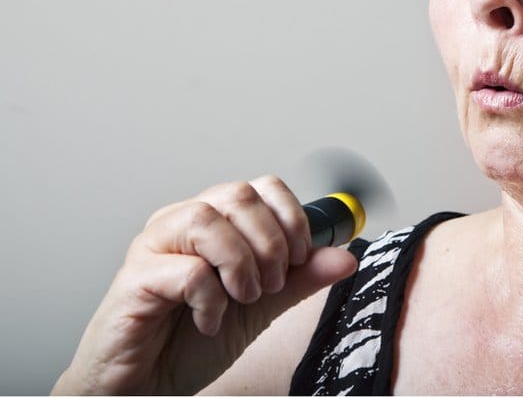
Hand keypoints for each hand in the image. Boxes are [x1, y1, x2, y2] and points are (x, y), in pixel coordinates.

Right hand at [52, 175, 357, 394]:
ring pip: (207, 219)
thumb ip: (301, 279)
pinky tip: (211, 321)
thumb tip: (346, 255)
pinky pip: (186, 270)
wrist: (147, 385)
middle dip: (270, 242)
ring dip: (241, 263)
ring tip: (244, 298)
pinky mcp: (134, 278)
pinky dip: (212, 299)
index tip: (301, 256)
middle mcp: (181, 223)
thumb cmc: (193, 340)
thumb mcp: (263, 307)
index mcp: (215, 222)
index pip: (262, 187)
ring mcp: (153, 246)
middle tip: (272, 284)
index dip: (291, 217)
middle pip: (238, 194)